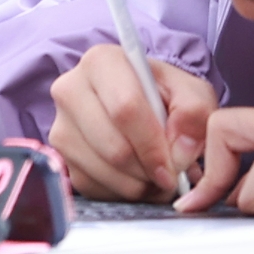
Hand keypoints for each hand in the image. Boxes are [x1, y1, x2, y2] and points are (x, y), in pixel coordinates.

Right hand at [44, 45, 211, 201]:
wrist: (140, 104)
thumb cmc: (164, 96)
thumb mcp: (191, 93)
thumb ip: (195, 114)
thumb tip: (179, 151)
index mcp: (101, 62)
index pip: (125, 109)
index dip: (153, 146)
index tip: (173, 167)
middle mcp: (70, 89)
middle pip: (113, 147)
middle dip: (148, 170)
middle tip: (169, 175)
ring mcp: (60, 124)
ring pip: (104, 171)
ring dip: (138, 184)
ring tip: (155, 174)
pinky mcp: (59, 156)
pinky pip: (93, 187)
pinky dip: (121, 191)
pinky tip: (135, 177)